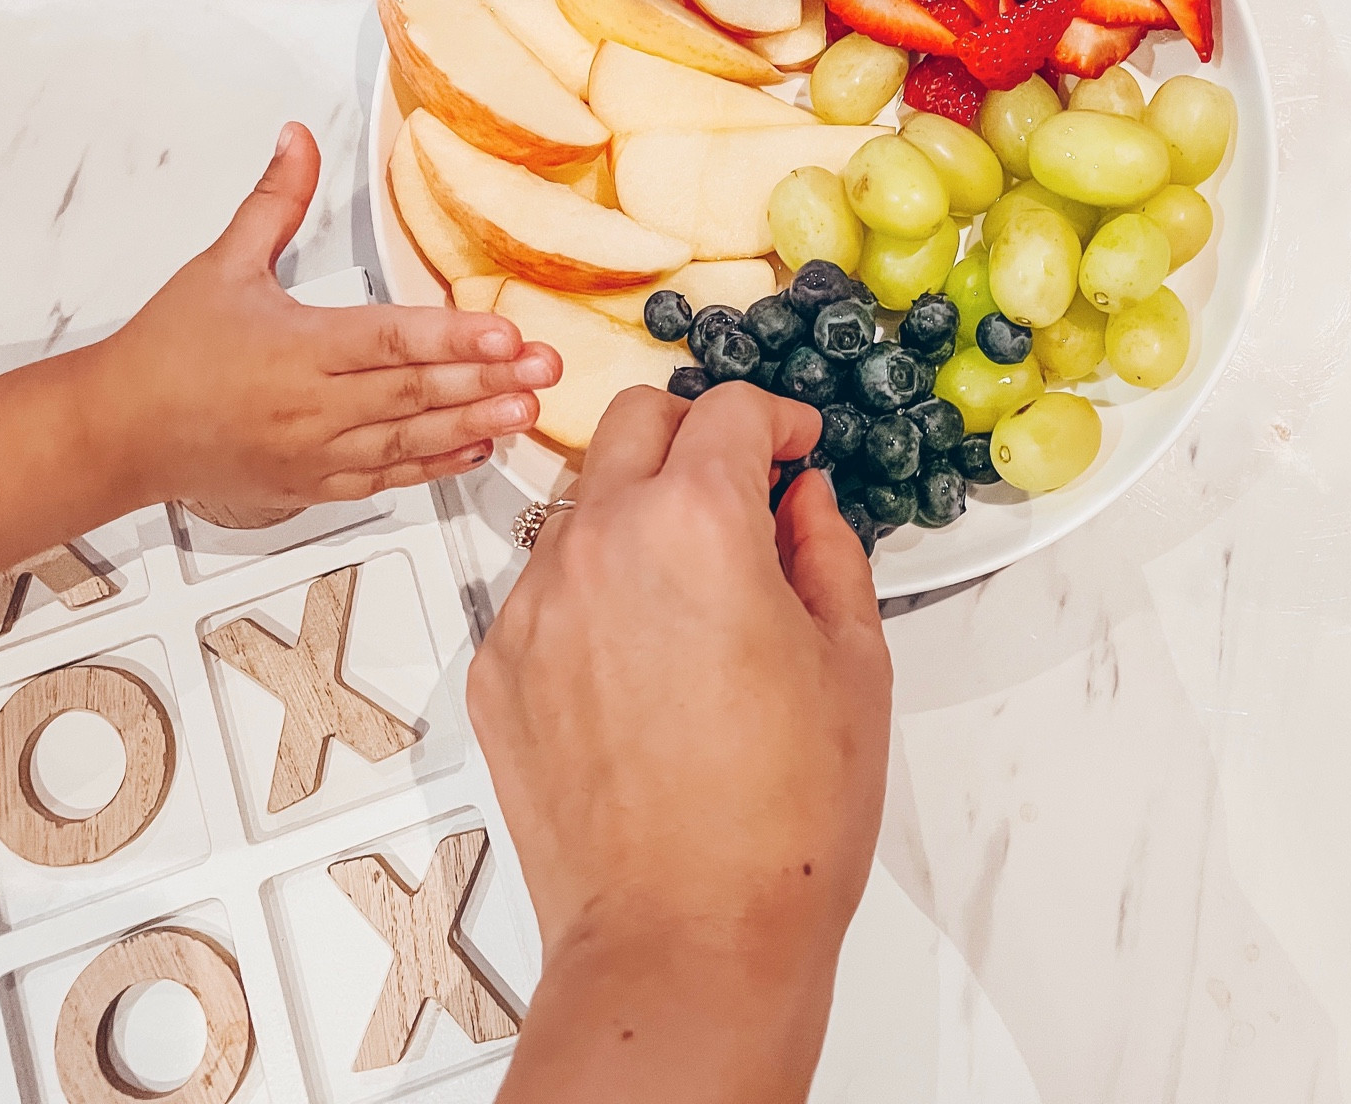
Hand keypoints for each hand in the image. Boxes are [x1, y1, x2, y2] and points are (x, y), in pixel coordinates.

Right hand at [89, 122, 557, 514]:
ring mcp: (315, 454)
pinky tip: (476, 449)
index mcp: (296, 348)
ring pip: (408, 442)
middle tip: (547, 369)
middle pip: (414, 393)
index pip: (390, 339)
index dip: (453, 337)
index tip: (506, 333)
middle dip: (487, 381)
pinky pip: (385, 479)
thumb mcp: (221, 265)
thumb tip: (298, 140)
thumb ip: (275, 201)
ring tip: (527, 411)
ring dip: (473, 425)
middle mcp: (312, 407)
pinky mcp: (312, 486)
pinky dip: (434, 466)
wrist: (115, 434)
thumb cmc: (165, 354)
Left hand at [469, 383, 891, 1103]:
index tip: (793, 446)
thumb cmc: (778, 824)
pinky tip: (641, 659)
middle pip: (635, 419)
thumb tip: (805, 505)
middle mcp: (602, 543)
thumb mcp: (852, 664)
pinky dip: (592, 589)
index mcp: (698, 524)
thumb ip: (829, 553)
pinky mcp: (498, 666)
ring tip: (691, 590)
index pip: (731, 410)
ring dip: (637, 511)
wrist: (685, 940)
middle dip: (694, 433)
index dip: (777, 418)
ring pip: (582, 500)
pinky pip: (544, 586)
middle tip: (738, 484)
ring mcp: (536, 604)